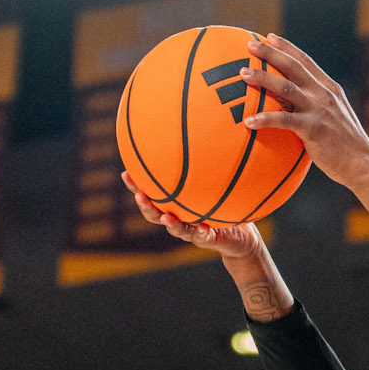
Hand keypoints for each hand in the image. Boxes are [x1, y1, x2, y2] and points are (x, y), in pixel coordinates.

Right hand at [122, 175, 262, 261]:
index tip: (126, 174)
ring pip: (177, 229)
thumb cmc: (228, 204)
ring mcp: (193, 231)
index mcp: (176, 204)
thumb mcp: (220, 179)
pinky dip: (201, 233)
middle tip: (139, 197)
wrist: (242, 236)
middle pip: (156, 214)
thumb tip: (202, 129)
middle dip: (146, 206)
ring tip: (165, 218)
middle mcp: (180, 217)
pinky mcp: (210, 239)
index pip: (152, 194)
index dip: (137, 187)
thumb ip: (209, 162)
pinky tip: (201, 229)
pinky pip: (204, 237)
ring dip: (170, 224)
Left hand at [240, 34, 368, 192]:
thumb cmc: (346, 146)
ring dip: (262, 78)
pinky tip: (248, 121)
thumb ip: (319, 107)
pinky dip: (265, 119)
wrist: (363, 163)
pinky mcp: (313, 129)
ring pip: (285, 87)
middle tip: (250, 45)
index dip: (287, 48)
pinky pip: (284, 120)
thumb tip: (295, 107)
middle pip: (293, 66)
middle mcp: (324, 94)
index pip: (306, 61)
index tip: (270, 37)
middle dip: (270, 53)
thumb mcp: (335, 117)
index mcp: (329, 89)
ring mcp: (319, 110)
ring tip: (243, 74)